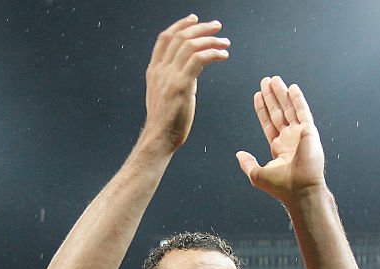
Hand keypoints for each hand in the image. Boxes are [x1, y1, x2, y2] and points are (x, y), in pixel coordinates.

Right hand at [143, 15, 229, 152]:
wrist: (159, 138)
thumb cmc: (165, 121)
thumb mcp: (164, 94)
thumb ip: (174, 79)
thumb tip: (191, 73)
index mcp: (154, 70)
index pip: (165, 38)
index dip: (180, 25)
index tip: (194, 19)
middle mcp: (160, 69)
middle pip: (180, 37)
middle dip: (200, 28)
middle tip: (217, 26)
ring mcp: (169, 76)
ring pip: (190, 45)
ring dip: (211, 40)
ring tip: (225, 42)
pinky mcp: (181, 85)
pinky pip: (199, 59)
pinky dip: (213, 53)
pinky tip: (223, 56)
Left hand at [236, 76, 325, 204]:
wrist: (299, 190)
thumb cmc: (281, 186)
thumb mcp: (257, 174)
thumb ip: (248, 163)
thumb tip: (238, 154)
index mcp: (279, 149)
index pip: (269, 124)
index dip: (263, 109)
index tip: (257, 96)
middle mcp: (290, 139)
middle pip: (279, 112)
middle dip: (271, 97)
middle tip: (265, 81)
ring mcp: (300, 134)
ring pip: (289, 109)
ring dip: (282, 94)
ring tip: (274, 79)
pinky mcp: (309, 132)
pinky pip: (303, 112)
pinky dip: (298, 99)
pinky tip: (292, 88)